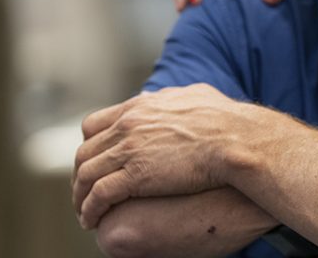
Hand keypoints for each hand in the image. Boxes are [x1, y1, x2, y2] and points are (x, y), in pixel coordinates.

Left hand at [73, 84, 255, 228]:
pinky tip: (93, 221)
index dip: (89, 147)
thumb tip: (163, 96)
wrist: (236, 139)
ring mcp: (130, 150)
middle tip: (85, 193)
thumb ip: (172, 98)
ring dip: (80, 197)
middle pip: (85, 153)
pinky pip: (99, 196)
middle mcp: (128, 125)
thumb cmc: (226, 120)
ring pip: (86, 176)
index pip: (93, 126)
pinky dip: (90, 210)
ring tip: (85, 213)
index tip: (94, 163)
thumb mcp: (194, 96)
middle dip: (81, 176)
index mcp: (139, 107)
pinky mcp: (136, 176)